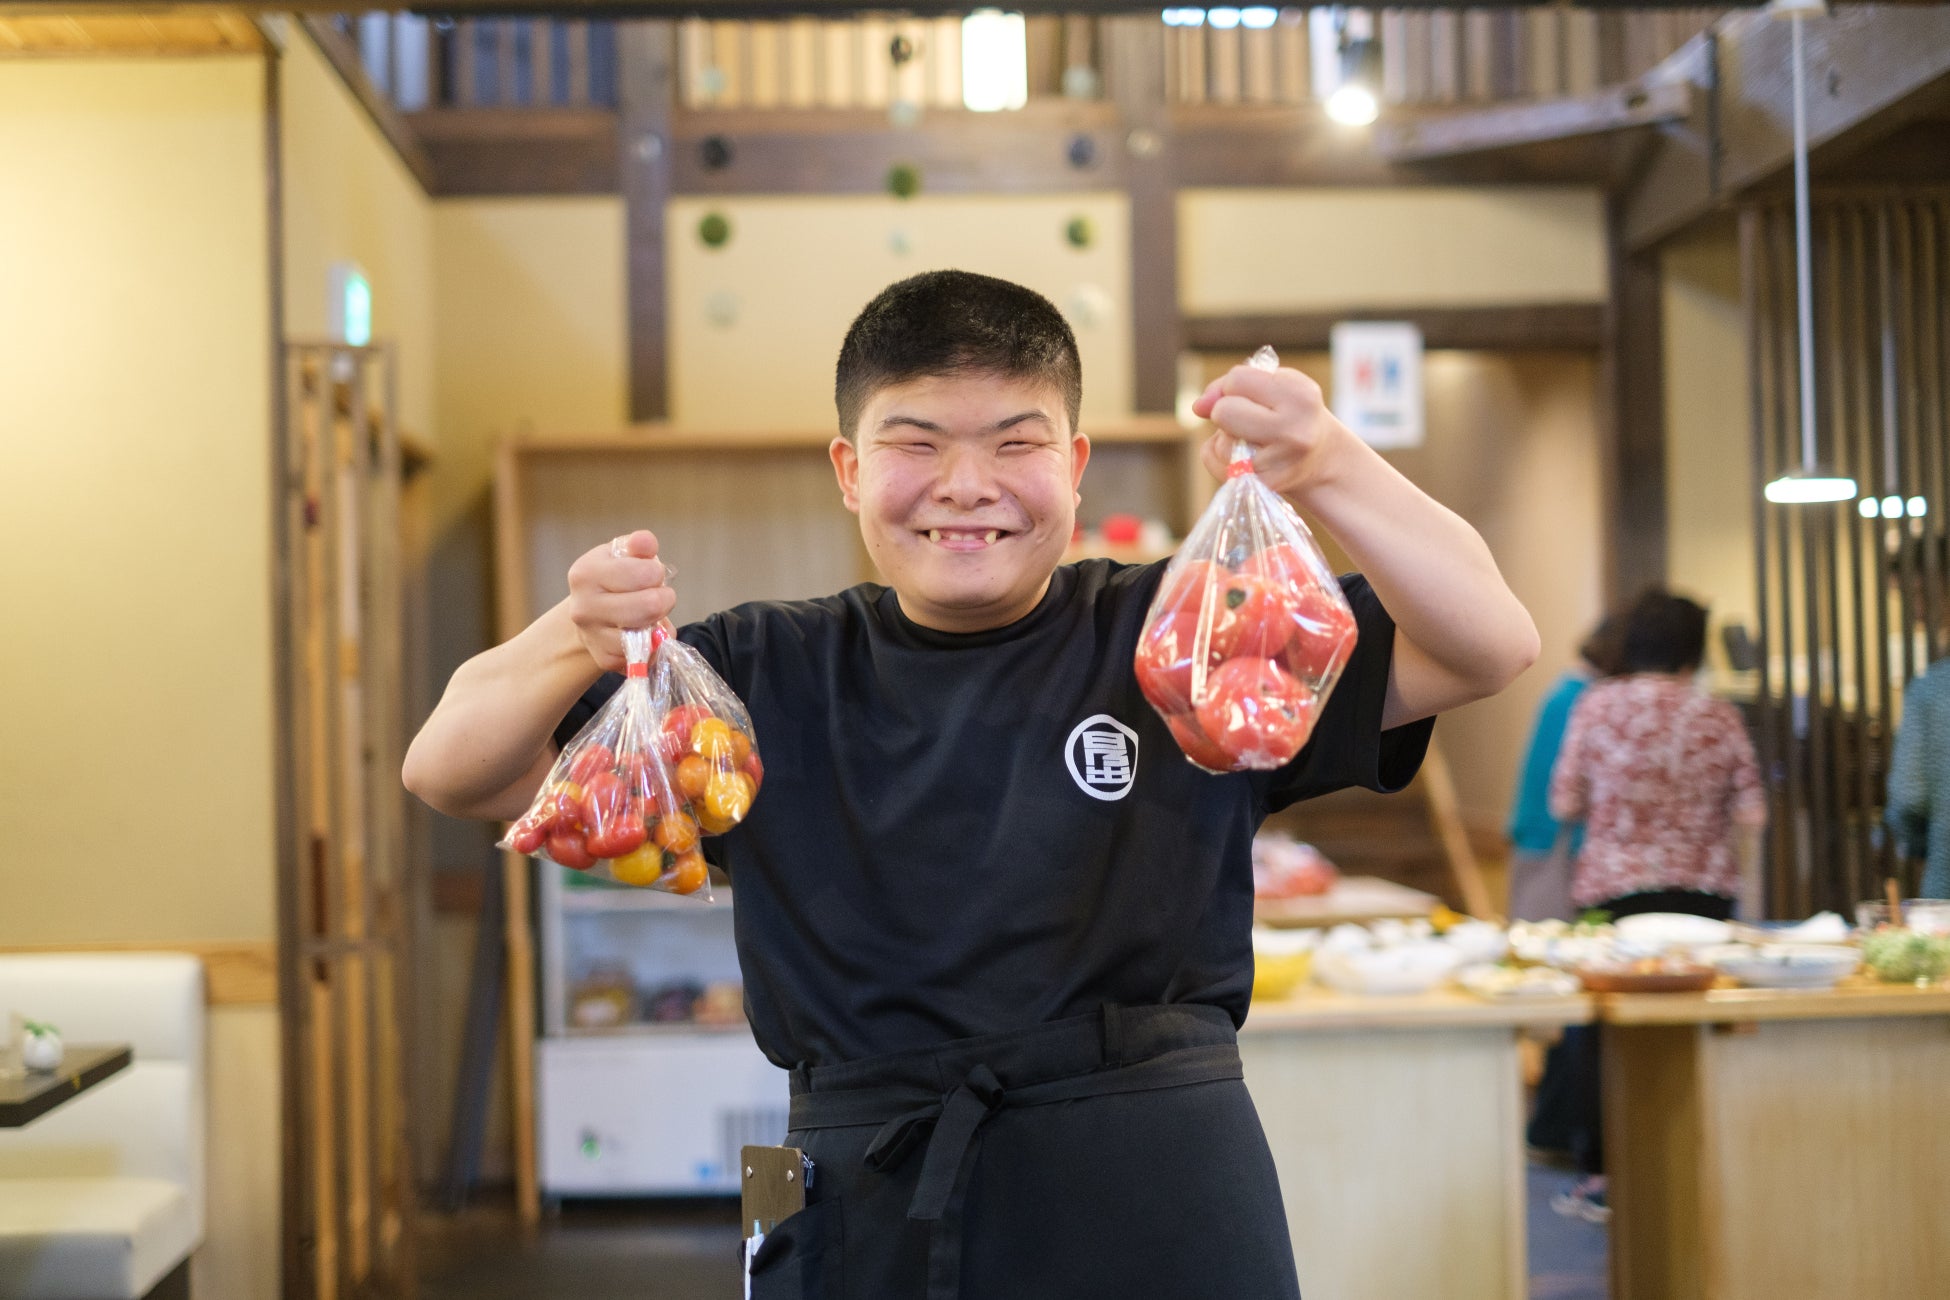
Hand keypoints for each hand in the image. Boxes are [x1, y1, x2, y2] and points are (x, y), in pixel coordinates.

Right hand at [565, 529, 675, 673]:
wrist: (590, 612)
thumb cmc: (613, 578)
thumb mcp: (623, 555)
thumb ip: (639, 546)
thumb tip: (646, 542)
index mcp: (587, 573)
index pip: (644, 573)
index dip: (656, 573)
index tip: (650, 574)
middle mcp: (584, 607)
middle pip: (648, 606)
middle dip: (664, 599)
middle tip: (659, 597)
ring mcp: (592, 636)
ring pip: (647, 635)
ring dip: (658, 625)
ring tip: (650, 615)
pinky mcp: (604, 660)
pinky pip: (644, 655)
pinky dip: (652, 645)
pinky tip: (643, 633)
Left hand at [1190, 362, 1351, 500]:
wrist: (1322, 459)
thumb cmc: (1290, 413)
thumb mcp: (1273, 386)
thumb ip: (1229, 386)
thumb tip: (1198, 406)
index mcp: (1300, 395)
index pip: (1237, 379)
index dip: (1235, 386)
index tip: (1253, 396)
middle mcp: (1294, 430)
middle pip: (1223, 412)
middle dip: (1226, 411)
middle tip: (1248, 418)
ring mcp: (1279, 463)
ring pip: (1219, 442)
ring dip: (1225, 437)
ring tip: (1253, 439)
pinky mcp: (1264, 486)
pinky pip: (1214, 463)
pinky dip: (1218, 457)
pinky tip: (1243, 457)